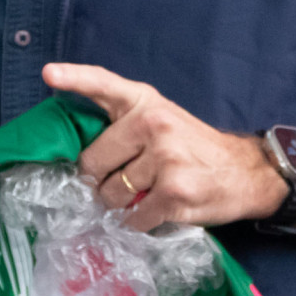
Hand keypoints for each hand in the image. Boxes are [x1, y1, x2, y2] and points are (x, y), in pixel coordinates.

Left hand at [44, 63, 288, 232]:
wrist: (246, 172)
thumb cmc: (195, 148)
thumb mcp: (163, 121)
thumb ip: (124, 127)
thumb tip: (78, 156)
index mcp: (146, 103)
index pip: (104, 85)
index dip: (74, 77)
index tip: (49, 73)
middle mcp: (154, 124)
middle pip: (93, 161)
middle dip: (99, 180)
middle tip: (123, 182)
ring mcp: (165, 158)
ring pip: (110, 194)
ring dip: (120, 205)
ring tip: (145, 194)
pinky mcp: (173, 192)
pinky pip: (133, 218)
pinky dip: (138, 222)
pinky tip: (157, 210)